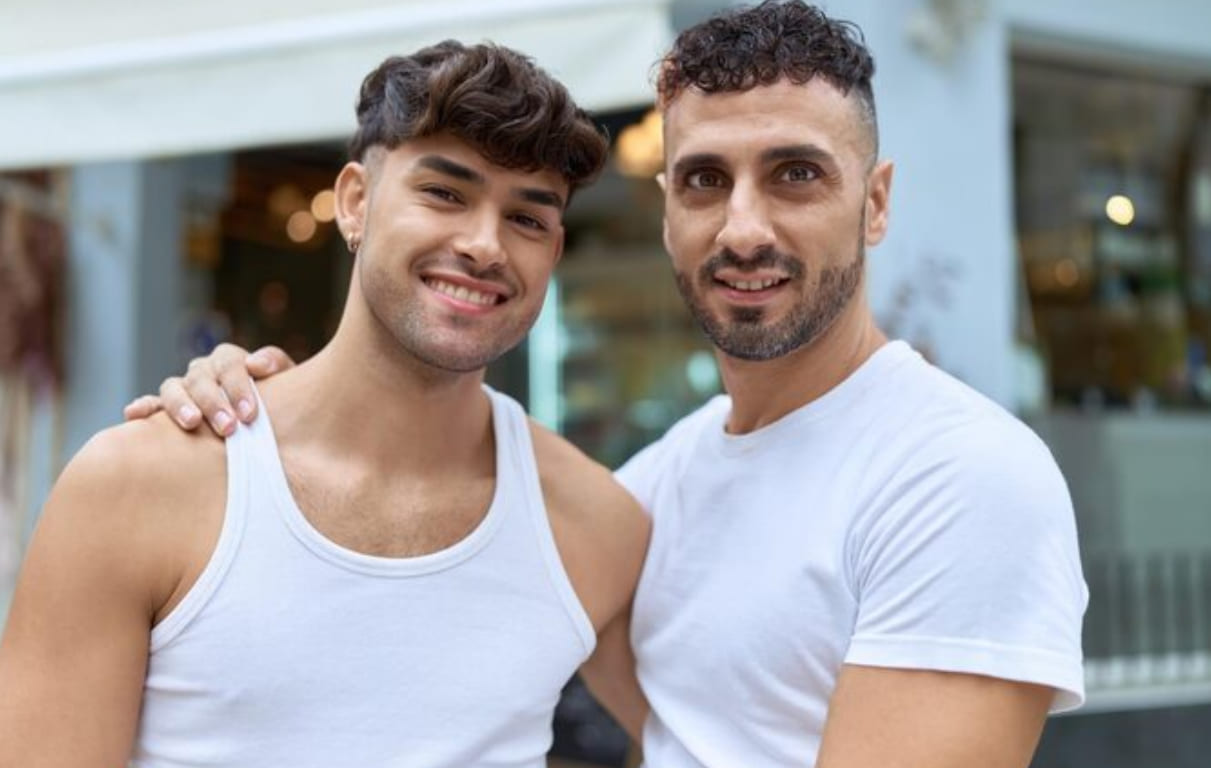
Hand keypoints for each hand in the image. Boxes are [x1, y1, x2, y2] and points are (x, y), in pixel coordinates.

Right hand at [122, 344, 294, 435]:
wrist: (269, 425)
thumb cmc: (279, 404)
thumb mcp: (286, 383)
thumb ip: (277, 366)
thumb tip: (257, 363)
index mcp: (229, 361)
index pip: (229, 363)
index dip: (238, 386)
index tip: (250, 414)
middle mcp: (203, 372)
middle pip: (201, 377)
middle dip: (214, 402)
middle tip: (229, 428)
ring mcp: (183, 390)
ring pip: (173, 388)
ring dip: (180, 405)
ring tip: (192, 423)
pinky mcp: (166, 410)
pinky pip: (150, 405)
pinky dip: (142, 407)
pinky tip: (134, 414)